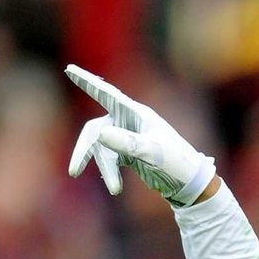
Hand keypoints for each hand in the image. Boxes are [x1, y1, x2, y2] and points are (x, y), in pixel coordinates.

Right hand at [65, 64, 215, 206]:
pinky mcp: (127, 152)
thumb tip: (100, 135)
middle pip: (95, 131)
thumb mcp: (153, 152)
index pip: (108, 94)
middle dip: (84, 151)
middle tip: (74, 171)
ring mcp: (127, 137)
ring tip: (115, 189)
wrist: (189, 182)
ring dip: (106, 169)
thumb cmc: (176, 162)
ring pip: (102, 149)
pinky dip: (110, 172)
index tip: (69, 69)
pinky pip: (109, 159)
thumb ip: (128, 142)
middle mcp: (129, 122)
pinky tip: (116, 187)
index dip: (87, 81)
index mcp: (137, 114)